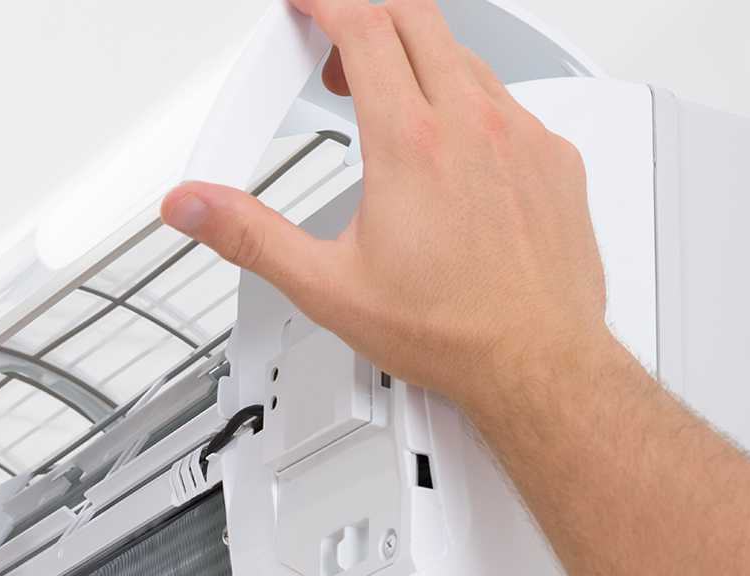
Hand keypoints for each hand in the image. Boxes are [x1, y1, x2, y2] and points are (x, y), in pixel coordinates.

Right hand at [160, 0, 610, 411]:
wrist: (538, 365)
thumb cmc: (452, 333)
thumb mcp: (326, 287)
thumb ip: (250, 236)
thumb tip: (194, 206)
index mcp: (410, 146)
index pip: (363, 26)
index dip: (325, 3)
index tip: (307, 5)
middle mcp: (472, 127)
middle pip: (415, 18)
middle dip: (365, 17)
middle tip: (335, 51)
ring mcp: (522, 137)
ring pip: (465, 58)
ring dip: (418, 60)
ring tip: (387, 102)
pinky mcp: (555, 157)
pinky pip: (509, 102)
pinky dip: (468, 104)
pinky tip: (450, 147)